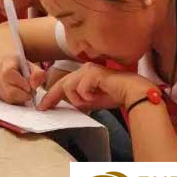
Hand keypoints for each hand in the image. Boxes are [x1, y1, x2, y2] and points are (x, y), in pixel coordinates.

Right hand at [0, 55, 45, 104]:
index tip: (30, 87)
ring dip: (19, 99)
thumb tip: (34, 86)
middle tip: (31, 94)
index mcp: (6, 62)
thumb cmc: (20, 65)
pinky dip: (14, 100)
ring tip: (25, 93)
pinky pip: (5, 101)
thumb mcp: (32, 66)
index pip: (9, 74)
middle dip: (23, 95)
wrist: (5, 63)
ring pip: (7, 98)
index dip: (21, 83)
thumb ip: (38, 74)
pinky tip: (18, 95)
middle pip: (8, 91)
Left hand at [38, 63, 154, 111]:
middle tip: (43, 107)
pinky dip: (87, 96)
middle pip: (62, 83)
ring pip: (70, 87)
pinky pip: (81, 89)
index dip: (52, 94)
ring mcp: (88, 69)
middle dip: (52, 96)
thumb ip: (80, 100)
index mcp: (84, 74)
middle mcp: (85, 69)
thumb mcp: (93, 100)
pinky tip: (98, 96)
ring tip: (92, 101)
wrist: (133, 92)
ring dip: (79, 99)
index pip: (64, 83)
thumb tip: (68, 105)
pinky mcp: (93, 73)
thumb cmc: (116, 94)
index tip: (44, 105)